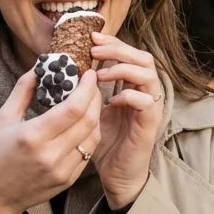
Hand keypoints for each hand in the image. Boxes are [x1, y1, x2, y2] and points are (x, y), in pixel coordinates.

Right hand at [0, 68, 101, 213]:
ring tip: (90, 101)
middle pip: (88, 121)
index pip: (73, 109)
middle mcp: (51, 155)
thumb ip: (23, 89)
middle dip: (95, 97)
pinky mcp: (69, 180)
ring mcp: (62, 170)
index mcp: (33, 137)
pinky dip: (91, 134)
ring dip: (96, 115)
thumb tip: (40, 65)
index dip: (86, 88)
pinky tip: (85, 123)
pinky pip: (89, 153)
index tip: (88, 73)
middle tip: (92, 83)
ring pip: (93, 137)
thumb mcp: (4, 117)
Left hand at [90, 33, 161, 209]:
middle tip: (95, 48)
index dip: (113, 42)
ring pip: (149, 74)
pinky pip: (146, 101)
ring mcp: (149, 108)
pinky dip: (128, 95)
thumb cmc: (102, 144)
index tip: (90, 37)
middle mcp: (143, 93)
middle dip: (119, 48)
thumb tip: (63, 70)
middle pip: (143, 57)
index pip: (129, 54)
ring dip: (123, 68)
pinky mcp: (149, 125)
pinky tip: (111, 99)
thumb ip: (85, 93)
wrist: (117, 176)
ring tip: (99, 72)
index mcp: (131, 87)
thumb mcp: (90, 112)